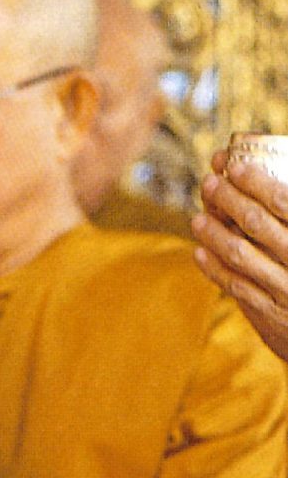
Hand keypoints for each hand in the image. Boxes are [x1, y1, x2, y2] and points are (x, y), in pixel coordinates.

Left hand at [195, 149, 287, 359]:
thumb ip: (287, 214)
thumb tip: (256, 174)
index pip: (285, 203)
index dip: (257, 182)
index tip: (234, 165)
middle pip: (257, 224)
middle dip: (229, 199)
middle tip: (209, 182)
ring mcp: (286, 287)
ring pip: (241, 254)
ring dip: (214, 233)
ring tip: (197, 218)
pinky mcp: (271, 312)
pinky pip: (236, 286)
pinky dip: (214, 268)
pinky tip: (199, 251)